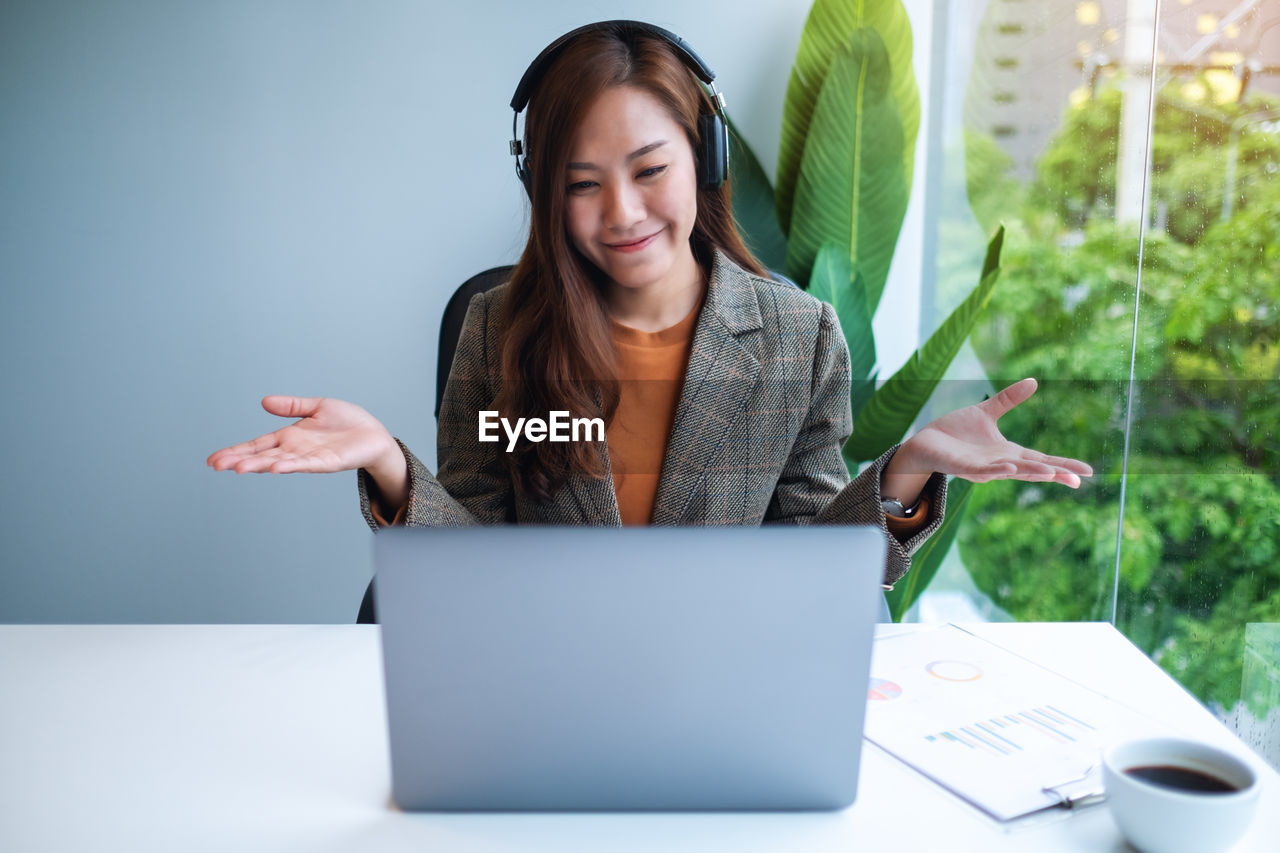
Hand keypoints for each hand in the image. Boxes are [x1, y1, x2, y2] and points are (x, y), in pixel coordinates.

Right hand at [207, 396, 402, 480]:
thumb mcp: (316, 407)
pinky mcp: (327, 462)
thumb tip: (264, 401)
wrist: (374, 435)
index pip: (257, 445)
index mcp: (290, 437)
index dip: (236, 451)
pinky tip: (275, 468)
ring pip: (279, 462)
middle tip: (216, 465)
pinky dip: (290, 466)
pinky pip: (306, 464)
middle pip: (262, 456)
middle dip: (239, 460)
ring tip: (238, 468)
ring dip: (259, 465)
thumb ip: (291, 406)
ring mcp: (310, 457)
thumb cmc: (348, 423)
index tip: (214, 459)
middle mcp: (295, 450)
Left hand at [883, 378, 1092, 501]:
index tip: (1087, 472)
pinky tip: (1011, 468)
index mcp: (1007, 453)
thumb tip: (1034, 381)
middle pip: (1031, 470)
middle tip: (1079, 479)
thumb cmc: (955, 432)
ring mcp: (981, 468)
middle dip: (1054, 474)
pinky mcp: (962, 467)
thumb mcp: (986, 413)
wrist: (924, 441)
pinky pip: (982, 470)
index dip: (1062, 465)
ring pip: (1010, 472)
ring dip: (1030, 473)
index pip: (1040, 460)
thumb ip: (1008, 400)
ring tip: (1051, 473)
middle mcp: (998, 464)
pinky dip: (997, 469)